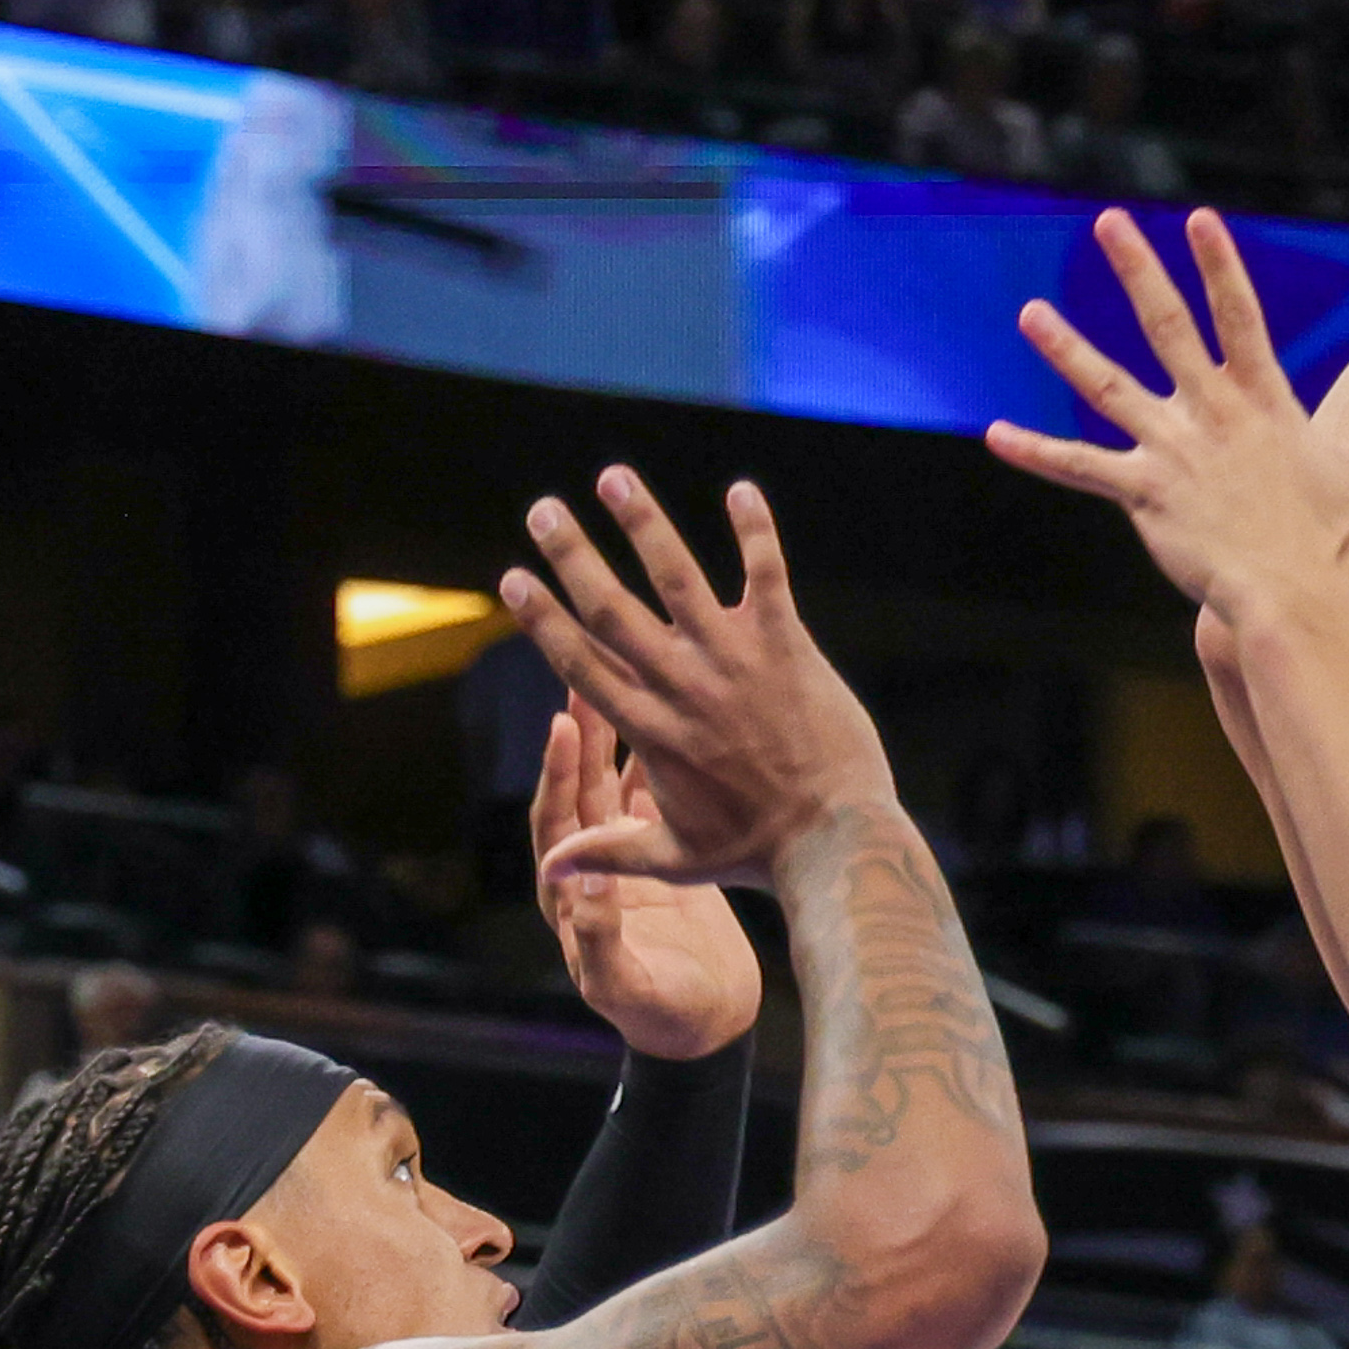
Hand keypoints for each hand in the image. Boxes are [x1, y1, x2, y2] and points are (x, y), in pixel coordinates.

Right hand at [496, 472, 892, 888]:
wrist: (835, 841)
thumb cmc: (757, 852)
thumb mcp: (675, 860)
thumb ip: (611, 852)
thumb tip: (551, 872)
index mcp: (649, 729)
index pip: (581, 662)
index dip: (543, 618)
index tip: (513, 578)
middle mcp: (682, 686)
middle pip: (612, 609)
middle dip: (573, 556)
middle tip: (544, 510)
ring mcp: (734, 661)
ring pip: (678, 577)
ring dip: (644, 522)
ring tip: (613, 477)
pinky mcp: (786, 647)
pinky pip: (766, 576)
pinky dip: (754, 531)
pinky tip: (741, 489)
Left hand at [531, 694, 761, 1055]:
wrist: (706, 1024)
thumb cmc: (662, 1016)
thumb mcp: (626, 987)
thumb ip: (600, 942)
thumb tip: (588, 884)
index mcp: (570, 897)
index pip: (556, 823)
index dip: (558, 775)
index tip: (563, 727)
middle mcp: (590, 868)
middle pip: (579, 789)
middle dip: (581, 733)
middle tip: (583, 673)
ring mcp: (627, 857)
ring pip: (614, 783)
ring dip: (615, 734)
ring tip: (623, 676)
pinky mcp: (663, 853)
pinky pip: (655, 794)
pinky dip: (658, 755)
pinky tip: (671, 714)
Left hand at [989, 209, 1348, 618]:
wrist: (1289, 593)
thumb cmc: (1332, 536)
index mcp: (1261, 399)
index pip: (1239, 315)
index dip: (1220, 265)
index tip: (1199, 218)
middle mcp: (1210, 412)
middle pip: (1166, 326)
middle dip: (1137, 269)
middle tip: (1110, 223)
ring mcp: (1171, 449)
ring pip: (1107, 385)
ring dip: (1065, 348)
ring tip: (1028, 313)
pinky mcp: (1140, 492)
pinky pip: (1079, 466)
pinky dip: (1036, 451)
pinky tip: (995, 434)